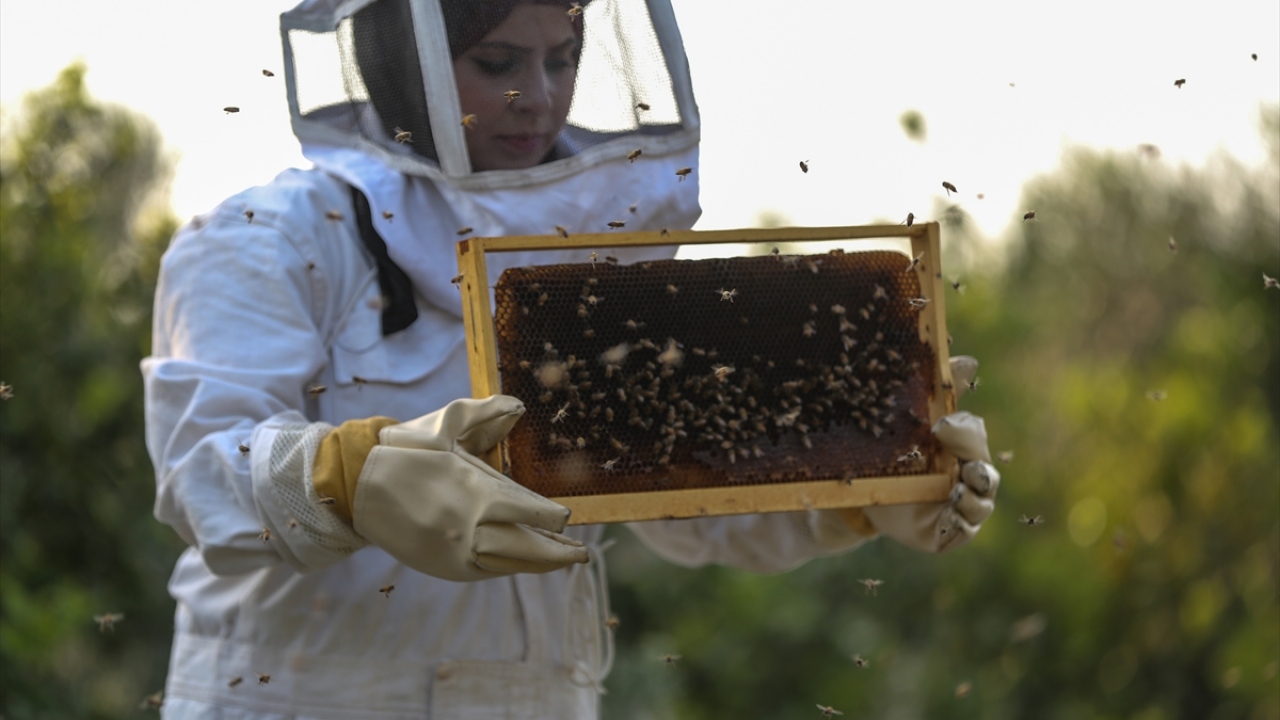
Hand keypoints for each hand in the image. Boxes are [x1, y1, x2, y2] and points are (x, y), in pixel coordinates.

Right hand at [352, 395, 587, 580]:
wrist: (358, 486)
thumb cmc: (406, 451)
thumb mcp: (446, 423)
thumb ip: (486, 413)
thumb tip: (518, 405)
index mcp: (474, 492)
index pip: (526, 510)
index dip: (550, 517)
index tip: (567, 518)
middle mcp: (468, 528)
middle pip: (525, 546)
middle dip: (556, 551)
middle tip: (580, 553)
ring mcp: (455, 552)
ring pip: (509, 563)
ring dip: (538, 564)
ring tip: (562, 561)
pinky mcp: (443, 566)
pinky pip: (486, 571)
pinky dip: (509, 567)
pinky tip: (525, 562)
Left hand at [860, 356, 999, 552]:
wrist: (867, 493)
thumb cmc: (899, 453)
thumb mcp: (913, 422)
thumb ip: (940, 394)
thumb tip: (969, 361)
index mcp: (964, 451)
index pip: (975, 439)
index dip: (963, 433)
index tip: (940, 426)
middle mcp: (970, 481)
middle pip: (986, 473)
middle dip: (976, 465)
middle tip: (963, 463)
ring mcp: (962, 510)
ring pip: (981, 506)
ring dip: (973, 499)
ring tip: (958, 490)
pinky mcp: (946, 533)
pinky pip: (962, 532)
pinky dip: (959, 523)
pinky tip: (952, 513)